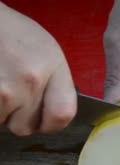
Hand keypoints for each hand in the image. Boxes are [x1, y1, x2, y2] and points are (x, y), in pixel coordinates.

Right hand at [0, 3, 76, 135]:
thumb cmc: (10, 32)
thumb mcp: (45, 50)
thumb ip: (54, 83)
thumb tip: (55, 114)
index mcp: (52, 66)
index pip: (62, 114)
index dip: (52, 125)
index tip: (45, 123)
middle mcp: (31, 79)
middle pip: (27, 125)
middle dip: (18, 117)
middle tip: (12, 96)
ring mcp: (4, 89)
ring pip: (3, 122)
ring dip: (0, 111)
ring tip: (0, 84)